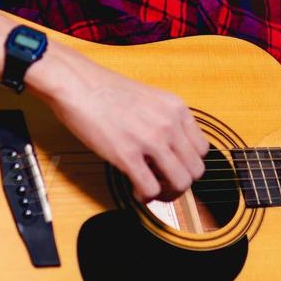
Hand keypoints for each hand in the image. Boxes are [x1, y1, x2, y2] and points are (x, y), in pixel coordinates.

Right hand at [28, 43, 206, 202]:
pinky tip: (136, 189)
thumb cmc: (106, 90)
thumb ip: (165, 121)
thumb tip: (170, 150)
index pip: (202, 149)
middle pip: (196, 170)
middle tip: (164, 184)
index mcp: (177, 108)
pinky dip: (146, 196)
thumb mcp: (151, 99)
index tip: (176, 168)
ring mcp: (150, 140)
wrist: (78, 84)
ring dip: (167, 194)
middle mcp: (169, 124)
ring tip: (152, 190)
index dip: (189, 164)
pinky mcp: (127, 155)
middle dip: (181, 183)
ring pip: (180, 183)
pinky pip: (151, 189)